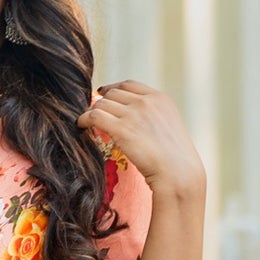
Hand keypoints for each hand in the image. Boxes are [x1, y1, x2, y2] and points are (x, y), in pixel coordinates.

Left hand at [80, 79, 205, 200]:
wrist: (179, 174)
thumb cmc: (176, 160)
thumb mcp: (170, 126)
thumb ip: (153, 115)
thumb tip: (130, 115)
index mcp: (160, 99)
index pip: (128, 85)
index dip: (112, 89)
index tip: (103, 93)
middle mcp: (146, 102)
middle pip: (113, 94)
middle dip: (102, 102)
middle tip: (95, 113)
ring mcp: (134, 114)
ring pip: (102, 104)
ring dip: (92, 112)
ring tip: (86, 121)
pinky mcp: (122, 129)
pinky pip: (94, 116)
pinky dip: (84, 119)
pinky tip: (81, 125)